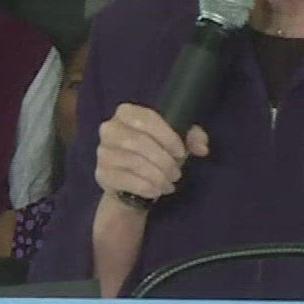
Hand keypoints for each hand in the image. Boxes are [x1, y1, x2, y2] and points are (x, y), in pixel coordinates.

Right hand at [93, 103, 209, 204]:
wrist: (131, 182)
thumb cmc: (154, 153)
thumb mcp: (176, 141)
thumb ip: (192, 137)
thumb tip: (202, 147)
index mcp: (126, 113)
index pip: (146, 119)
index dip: (166, 135)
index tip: (181, 151)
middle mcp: (109, 129)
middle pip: (139, 142)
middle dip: (163, 160)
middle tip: (177, 173)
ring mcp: (103, 152)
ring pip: (134, 162)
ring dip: (157, 176)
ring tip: (169, 184)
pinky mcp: (101, 174)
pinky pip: (126, 180)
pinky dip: (146, 187)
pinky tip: (156, 191)